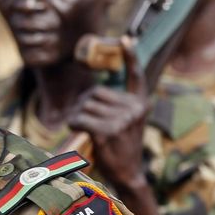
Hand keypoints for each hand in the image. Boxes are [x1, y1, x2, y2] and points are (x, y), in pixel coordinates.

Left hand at [68, 37, 149, 191]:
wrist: (127, 175)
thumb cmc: (120, 147)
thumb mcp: (126, 123)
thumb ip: (117, 106)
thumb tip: (91, 94)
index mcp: (140, 104)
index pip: (135, 76)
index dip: (131, 57)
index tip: (127, 39)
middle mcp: (134, 109)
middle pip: (96, 92)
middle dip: (85, 104)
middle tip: (85, 120)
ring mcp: (122, 120)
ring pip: (85, 106)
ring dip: (77, 116)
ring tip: (83, 129)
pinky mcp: (108, 131)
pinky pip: (80, 119)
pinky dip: (74, 124)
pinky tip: (78, 131)